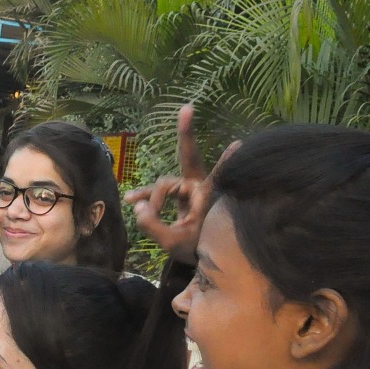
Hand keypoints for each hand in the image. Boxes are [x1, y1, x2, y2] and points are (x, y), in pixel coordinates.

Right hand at [122, 104, 238, 265]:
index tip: (239, 145)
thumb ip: (151, 223)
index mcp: (207, 198)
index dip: (226, 162)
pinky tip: (130, 199)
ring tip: (133, 203)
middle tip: (187, 108)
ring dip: (151, 195)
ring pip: (165, 184)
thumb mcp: (171, 243)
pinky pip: (160, 193)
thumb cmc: (197, 250)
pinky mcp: (180, 198)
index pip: (217, 177)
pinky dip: (146, 195)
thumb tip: (136, 203)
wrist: (201, 259)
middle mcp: (200, 189)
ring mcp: (189, 192)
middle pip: (187, 160)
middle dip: (186, 135)